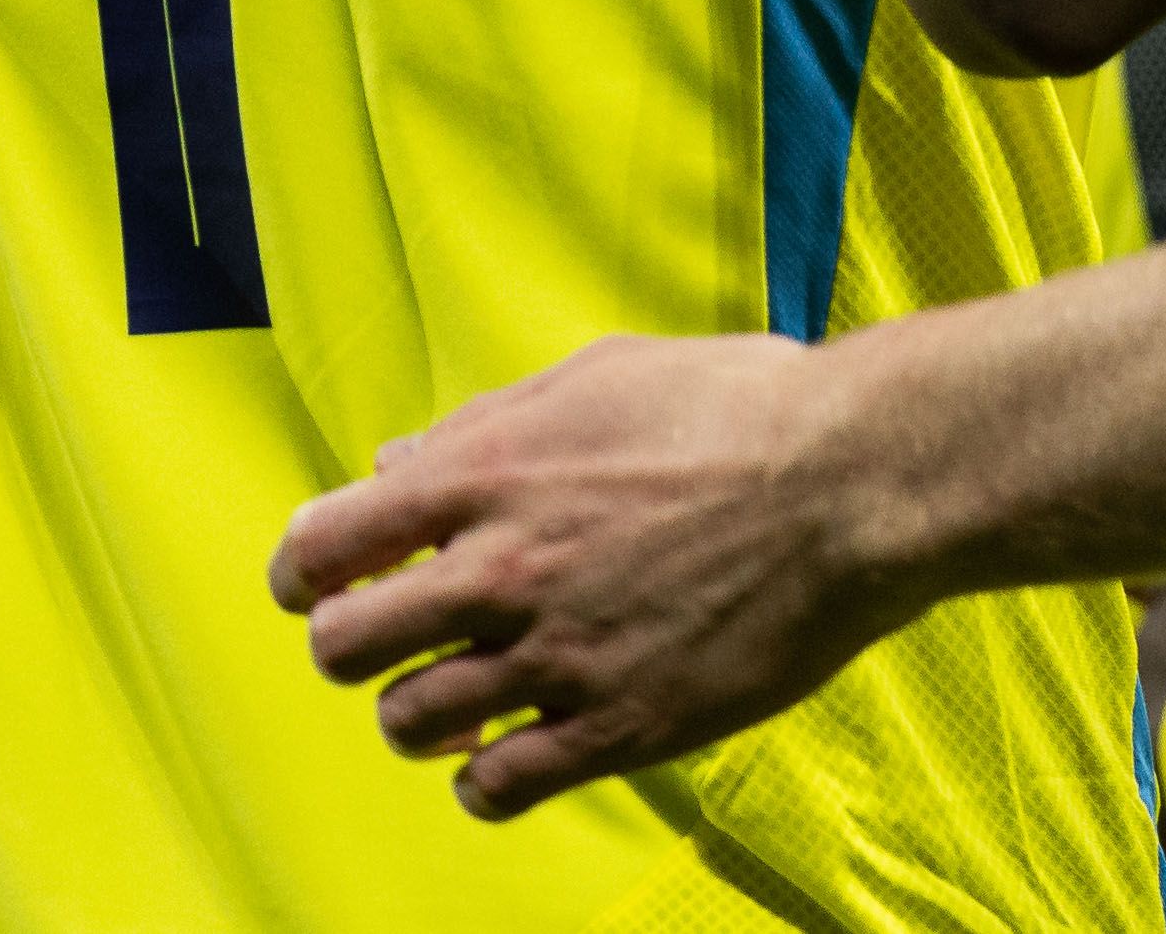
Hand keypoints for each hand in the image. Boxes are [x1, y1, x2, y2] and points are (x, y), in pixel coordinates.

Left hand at [270, 330, 915, 818]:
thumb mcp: (604, 375)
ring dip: (424, 712)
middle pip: (341, 648)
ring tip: (467, 695)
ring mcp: (557, 657)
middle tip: (404, 638)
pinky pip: (493, 790)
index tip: (329, 583)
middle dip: (355, 644)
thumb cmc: (744, 408)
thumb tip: (394, 466)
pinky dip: (487, 779)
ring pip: (407, 723)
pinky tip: (519, 747)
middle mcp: (503, 571)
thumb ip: (486, 423)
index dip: (308, 572)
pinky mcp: (618, 727)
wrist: (858, 482)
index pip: (321, 547)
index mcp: (488, 475)